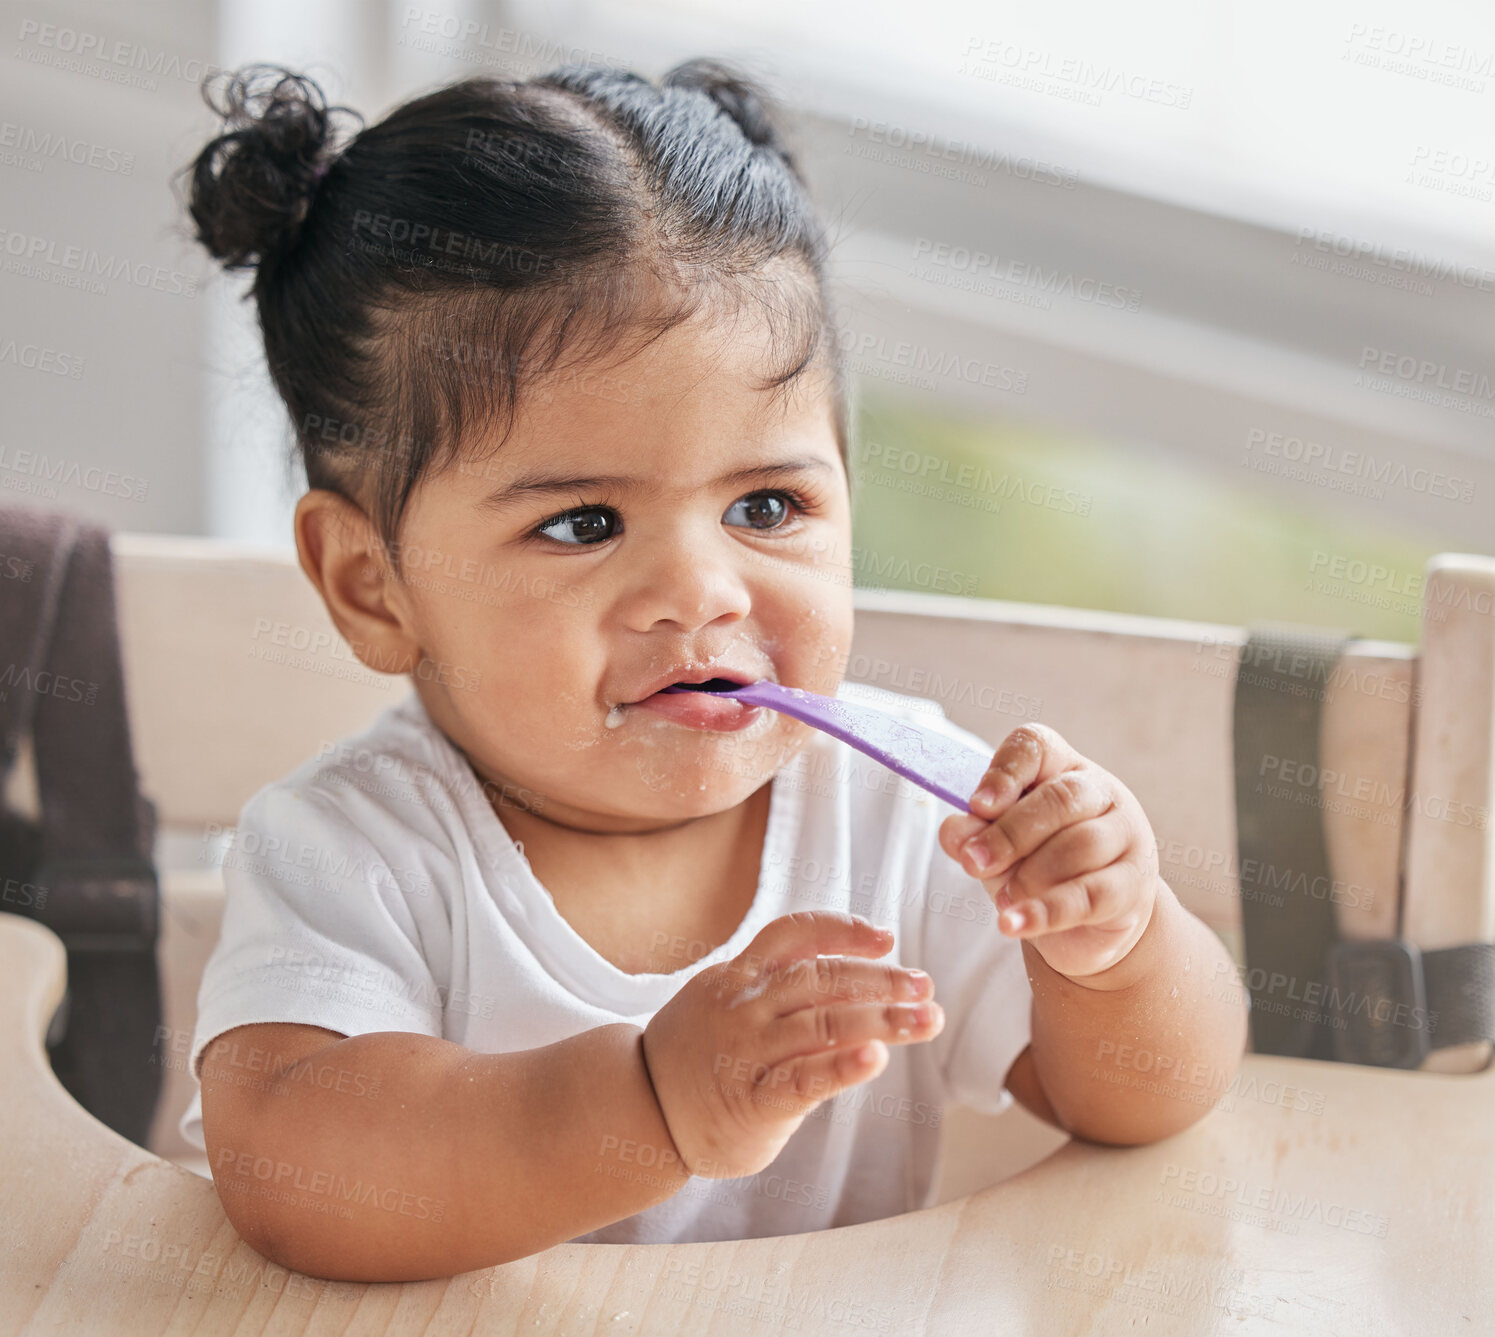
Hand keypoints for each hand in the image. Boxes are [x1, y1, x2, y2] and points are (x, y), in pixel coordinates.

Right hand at [641, 911, 943, 1179]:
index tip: (886, 938)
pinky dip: (842, 1067)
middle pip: (822, 978)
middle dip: (882, 980)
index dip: (843, 930)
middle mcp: (744, 1006)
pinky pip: (803, 1081)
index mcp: (740, 975)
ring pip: (824, 1023)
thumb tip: (856, 966)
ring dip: (884, 1019)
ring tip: (927, 1020)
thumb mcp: (727, 1001)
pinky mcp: (752, 1102)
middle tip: (925, 987)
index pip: (795, 934)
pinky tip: (876, 1059)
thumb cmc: (698, 1054)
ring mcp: (747, 1052)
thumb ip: (780, 984)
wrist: (638, 1110)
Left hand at [938, 723, 1159, 980]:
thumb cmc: (1036, 865)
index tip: (977, 805)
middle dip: (1010, 833)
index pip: (1037, 747)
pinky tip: (1013, 924)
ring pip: (1080, 846)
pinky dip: (1046, 912)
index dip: (1006, 771)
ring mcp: (1126, 837)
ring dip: (1030, 876)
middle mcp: (1101, 792)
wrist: (1088, 922)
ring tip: (1001, 901)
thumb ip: (974, 834)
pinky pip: (1090, 895)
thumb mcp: (999, 846)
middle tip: (973, 863)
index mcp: (1062, 767)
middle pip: (1061, 798)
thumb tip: (955, 833)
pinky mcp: (1134, 886)